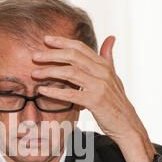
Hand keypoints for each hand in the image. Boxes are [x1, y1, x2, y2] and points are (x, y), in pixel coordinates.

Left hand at [32, 35, 155, 161]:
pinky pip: (71, 94)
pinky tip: (42, 90)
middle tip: (35, 56)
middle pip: (73, 56)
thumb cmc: (117, 101)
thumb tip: (110, 37)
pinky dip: (55, 91)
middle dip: (52, 54)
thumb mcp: (114, 76)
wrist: (127, 124)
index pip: (81, 47)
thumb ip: (108, 57)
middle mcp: (102, 72)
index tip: (46, 39)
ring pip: (70, 72)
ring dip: (50, 71)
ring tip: (34, 73)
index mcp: (104, 65)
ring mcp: (99, 86)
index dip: (62, 42)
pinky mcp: (95, 101)